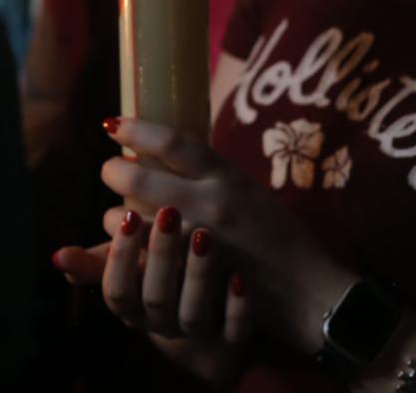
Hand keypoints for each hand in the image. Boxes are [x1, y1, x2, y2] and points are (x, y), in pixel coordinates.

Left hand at [54, 117, 356, 356]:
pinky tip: (125, 244)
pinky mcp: (188, 277)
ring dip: (115, 215)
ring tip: (118, 214)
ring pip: (131, 219)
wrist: (305, 289)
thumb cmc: (277, 235)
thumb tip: (159, 150)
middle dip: (114, 171)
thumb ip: (207, 174)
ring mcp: (197, 242)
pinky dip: (126, 249)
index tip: (112, 125)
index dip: (135, 129)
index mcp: (226, 175)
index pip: (171, 141)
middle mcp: (210, 203)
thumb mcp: (246, 190)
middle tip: (111, 169)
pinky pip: (140, 258)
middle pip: (139, 177)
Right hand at [54, 205, 251, 386]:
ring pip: (192, 314)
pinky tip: (239, 276)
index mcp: (134, 309)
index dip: (120, 257)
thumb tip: (57, 257)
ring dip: (197, 274)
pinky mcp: (232, 339)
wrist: (211, 324)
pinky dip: (237, 305)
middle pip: (154, 297)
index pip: (117, 290)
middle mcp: (162, 325)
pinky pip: (234, 330)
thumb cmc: (160, 280)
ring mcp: (198, 334)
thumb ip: (100, 260)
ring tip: (204, 234)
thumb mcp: (131, 271)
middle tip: (168, 211)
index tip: (128, 215)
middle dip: (159, 255)